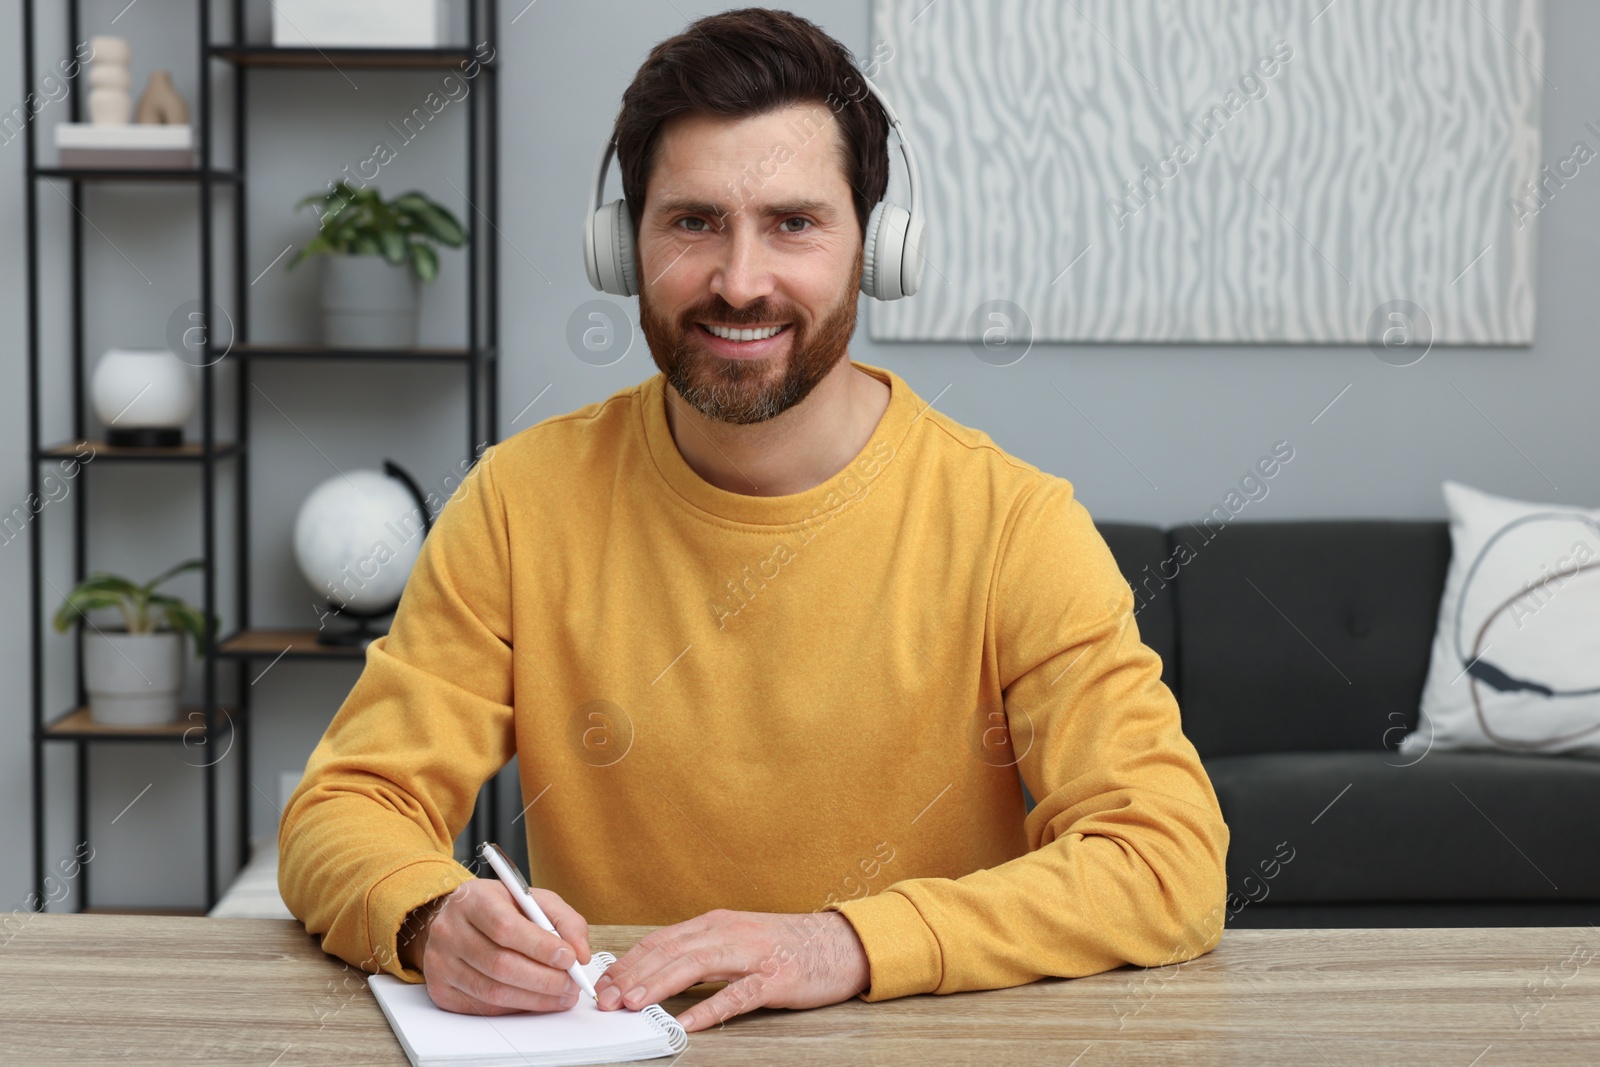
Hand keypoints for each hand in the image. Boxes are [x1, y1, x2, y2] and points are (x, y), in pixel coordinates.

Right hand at [406, 878, 592, 1015]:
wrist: (454, 920)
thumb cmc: (498, 908)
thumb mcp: (532, 899)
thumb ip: (564, 919)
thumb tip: (580, 952)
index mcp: (472, 899)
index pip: (505, 927)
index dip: (541, 946)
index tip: (570, 958)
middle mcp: (449, 930)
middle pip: (500, 964)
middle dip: (544, 979)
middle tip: (572, 985)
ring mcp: (440, 962)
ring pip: (492, 991)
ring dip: (534, 999)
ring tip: (561, 995)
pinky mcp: (440, 989)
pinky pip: (483, 1007)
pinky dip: (515, 1007)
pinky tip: (535, 1000)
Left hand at [593, 908, 868, 1031]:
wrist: (841, 944)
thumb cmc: (787, 946)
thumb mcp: (738, 940)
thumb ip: (702, 951)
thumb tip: (657, 971)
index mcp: (717, 924)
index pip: (660, 940)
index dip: (628, 962)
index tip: (603, 983)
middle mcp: (730, 933)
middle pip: (670, 950)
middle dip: (633, 975)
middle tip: (606, 998)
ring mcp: (753, 954)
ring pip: (696, 965)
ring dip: (660, 984)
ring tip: (634, 1004)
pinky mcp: (775, 979)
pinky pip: (736, 995)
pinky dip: (708, 1009)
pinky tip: (686, 1022)